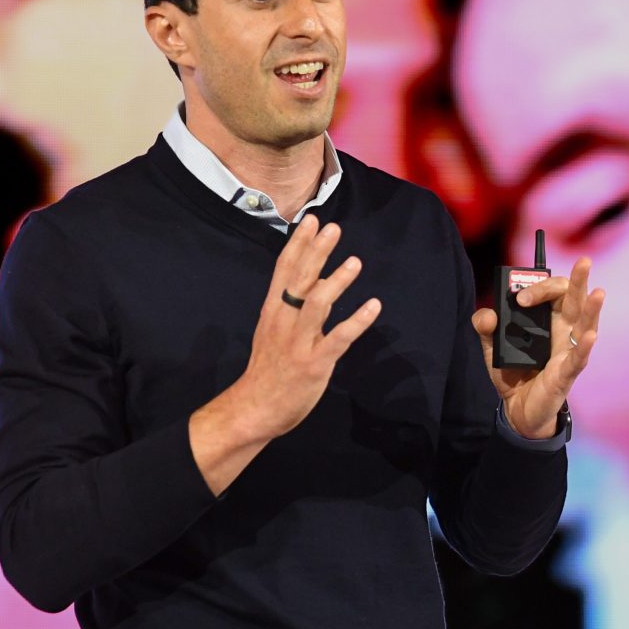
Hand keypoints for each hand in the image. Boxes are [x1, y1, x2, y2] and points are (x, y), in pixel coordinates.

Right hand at [230, 215, 381, 441]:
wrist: (256, 407)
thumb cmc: (268, 368)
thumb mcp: (272, 330)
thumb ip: (294, 306)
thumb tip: (318, 280)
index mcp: (272, 311)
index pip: (284, 269)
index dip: (299, 243)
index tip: (312, 220)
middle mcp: (284, 321)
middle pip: (300, 279)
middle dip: (317, 251)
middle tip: (333, 228)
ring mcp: (299, 342)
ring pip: (317, 304)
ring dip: (337, 281)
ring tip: (355, 261)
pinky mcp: (315, 363)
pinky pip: (339, 338)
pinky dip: (357, 320)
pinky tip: (373, 306)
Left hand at [471, 257, 603, 438]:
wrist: (516, 410)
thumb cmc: (512, 374)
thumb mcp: (492, 347)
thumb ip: (485, 328)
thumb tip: (488, 315)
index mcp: (548, 320)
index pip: (552, 293)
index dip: (538, 288)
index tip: (519, 298)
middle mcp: (562, 332)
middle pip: (574, 301)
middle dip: (578, 281)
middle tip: (583, 261)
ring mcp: (567, 351)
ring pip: (585, 325)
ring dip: (592, 308)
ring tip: (599, 290)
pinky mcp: (566, 373)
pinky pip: (578, 358)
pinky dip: (584, 346)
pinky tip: (590, 334)